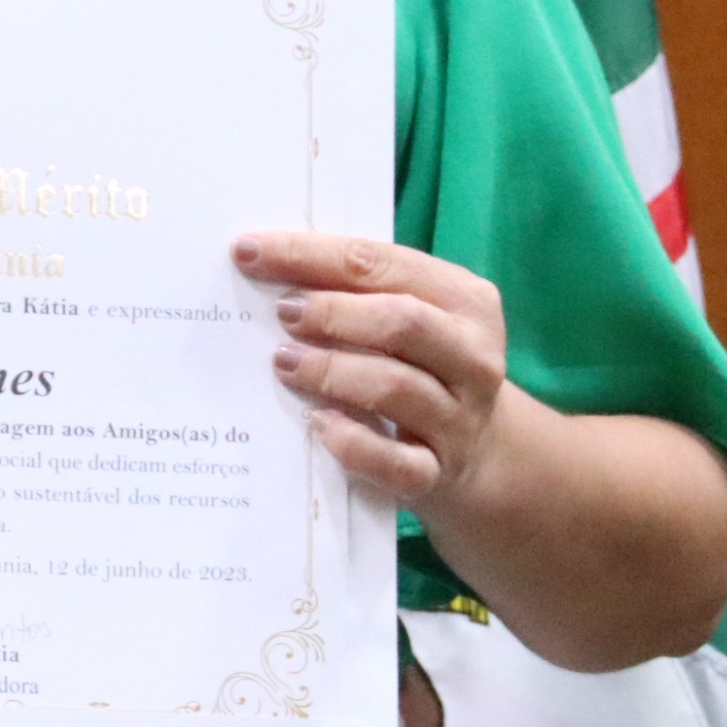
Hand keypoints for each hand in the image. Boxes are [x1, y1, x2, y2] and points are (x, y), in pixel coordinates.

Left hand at [233, 231, 509, 512]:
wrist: (477, 452)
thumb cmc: (421, 365)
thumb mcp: (408, 317)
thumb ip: (357, 292)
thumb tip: (265, 267)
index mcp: (466, 301)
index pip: (381, 263)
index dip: (309, 255)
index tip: (248, 251)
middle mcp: (472, 358)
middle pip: (402, 322)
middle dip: (332, 312)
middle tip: (281, 312)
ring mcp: (458, 420)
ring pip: (395, 388)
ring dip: (331, 370)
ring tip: (284, 362)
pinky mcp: (436, 474)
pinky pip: (394, 462)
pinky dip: (351, 442)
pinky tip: (315, 422)